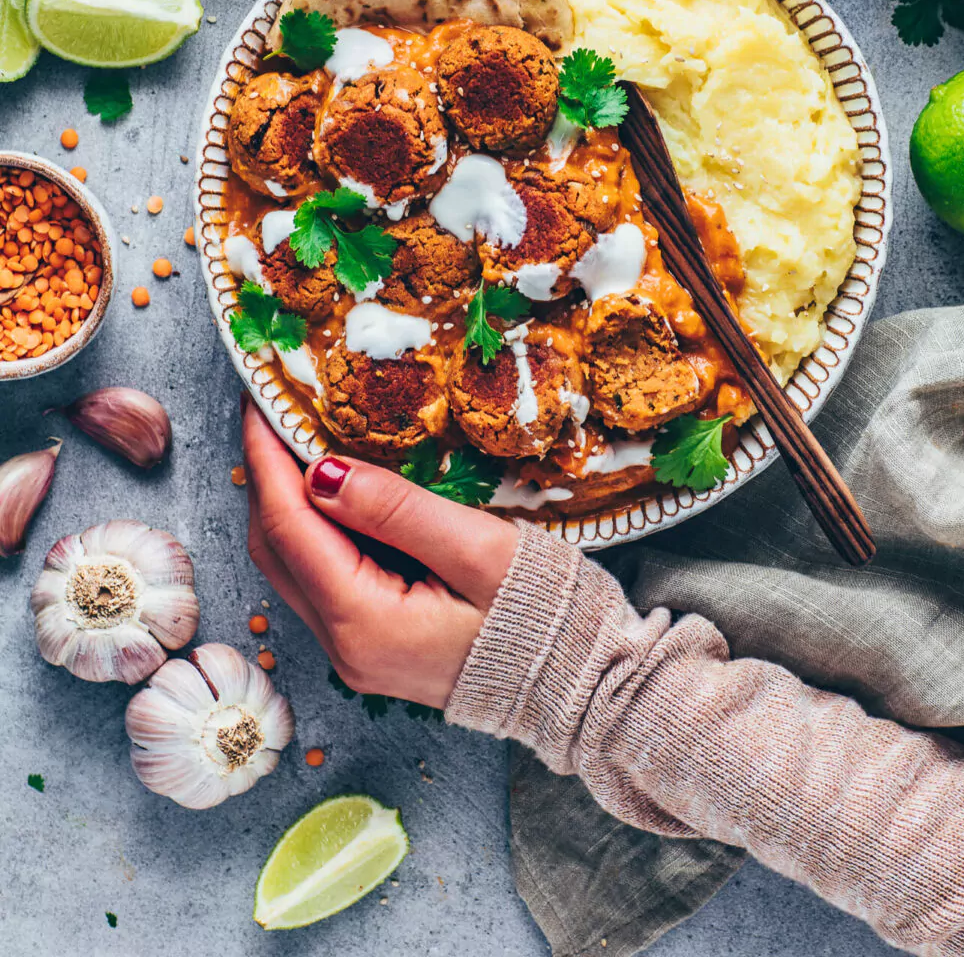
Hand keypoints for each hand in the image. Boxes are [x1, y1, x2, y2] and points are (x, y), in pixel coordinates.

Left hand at [241, 398, 518, 707]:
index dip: (267, 458)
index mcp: (364, 623)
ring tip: (299, 441)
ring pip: (292, 566)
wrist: (582, 685)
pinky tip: (335, 493)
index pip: (290, 526)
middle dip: (266, 476)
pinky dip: (315, 531)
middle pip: (276, 549)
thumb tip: (320, 471)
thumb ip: (395, 509)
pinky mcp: (373, 648)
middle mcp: (344, 646)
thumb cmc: (545, 616)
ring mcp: (355, 653)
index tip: (259, 401)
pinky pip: (322, 581)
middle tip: (274, 411)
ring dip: (287, 503)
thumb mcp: (477, 549)